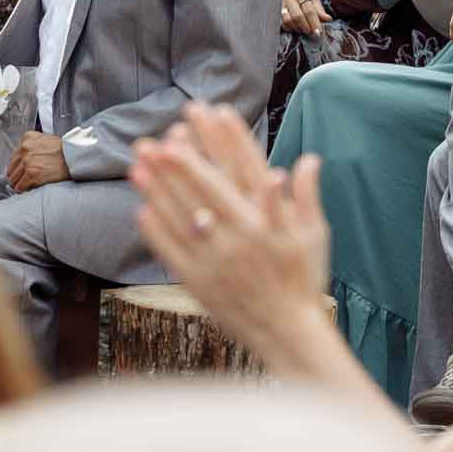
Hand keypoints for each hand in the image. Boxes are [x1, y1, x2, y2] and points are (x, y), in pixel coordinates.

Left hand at [7, 131, 71, 191]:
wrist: (75, 157)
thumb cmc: (65, 150)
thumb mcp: (46, 139)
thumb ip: (33, 146)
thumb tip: (26, 157)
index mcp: (27, 138)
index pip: (14, 155)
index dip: (18, 164)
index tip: (21, 170)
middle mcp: (25, 149)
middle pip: (11, 167)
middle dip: (16, 174)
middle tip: (21, 179)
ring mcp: (27, 162)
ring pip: (13, 178)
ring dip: (17, 183)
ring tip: (23, 185)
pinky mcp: (31, 174)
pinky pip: (20, 186)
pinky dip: (22, 189)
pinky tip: (26, 189)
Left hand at [132, 100, 330, 353]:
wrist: (288, 333)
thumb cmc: (303, 281)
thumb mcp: (314, 236)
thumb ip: (305, 198)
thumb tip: (307, 160)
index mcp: (265, 223)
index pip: (239, 173)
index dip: (220, 144)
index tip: (205, 119)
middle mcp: (238, 238)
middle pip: (203, 191)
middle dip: (177, 163)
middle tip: (154, 139)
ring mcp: (215, 261)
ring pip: (181, 218)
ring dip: (157, 190)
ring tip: (138, 166)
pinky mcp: (199, 283)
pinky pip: (172, 253)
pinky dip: (157, 231)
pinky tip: (143, 210)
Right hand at [281, 0, 326, 34]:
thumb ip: (319, 8)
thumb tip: (328, 19)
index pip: (309, 10)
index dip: (314, 23)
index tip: (318, 32)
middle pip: (297, 17)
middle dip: (306, 27)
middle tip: (311, 32)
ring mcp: (279, 3)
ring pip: (287, 21)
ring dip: (297, 28)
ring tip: (303, 29)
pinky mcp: (274, 10)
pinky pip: (281, 22)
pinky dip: (289, 27)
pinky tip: (294, 26)